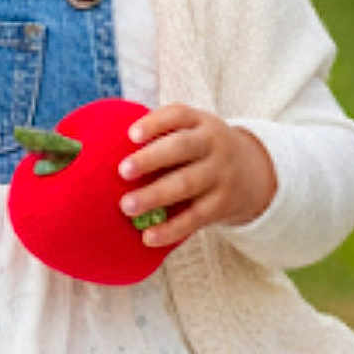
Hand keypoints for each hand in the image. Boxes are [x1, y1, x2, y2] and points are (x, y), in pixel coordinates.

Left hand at [116, 103, 277, 250]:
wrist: (252, 172)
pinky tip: (148, 237)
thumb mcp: (193, 131)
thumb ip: (161, 134)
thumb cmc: (201, 150)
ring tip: (126, 206)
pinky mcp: (221, 204)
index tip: (131, 135)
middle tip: (122, 171)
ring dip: (155, 196)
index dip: (155, 123)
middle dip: (151, 159)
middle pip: (182, 148)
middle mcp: (213, 145)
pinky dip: (171, 229)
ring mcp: (220, 175)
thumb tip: (101, 146)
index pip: (178, 116)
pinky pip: (195, 218)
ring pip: (186, 184)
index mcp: (201, 123)